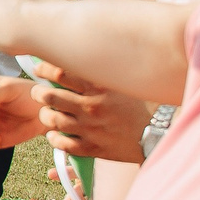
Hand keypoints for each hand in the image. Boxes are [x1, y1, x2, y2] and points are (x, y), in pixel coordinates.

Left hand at [30, 61, 152, 160]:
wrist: (162, 133)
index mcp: (99, 86)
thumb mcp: (126, 80)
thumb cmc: (145, 103)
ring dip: (45, 116)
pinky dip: (54, 139)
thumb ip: (104, 70)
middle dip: (38, 93)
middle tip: (38, 92)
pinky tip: (55, 134)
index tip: (40, 69)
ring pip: (51, 120)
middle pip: (48, 96)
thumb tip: (86, 51)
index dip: (44, 69)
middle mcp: (91, 106)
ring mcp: (90, 128)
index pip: (60, 72)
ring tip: (47, 113)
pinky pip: (63, 144)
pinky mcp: (93, 147)